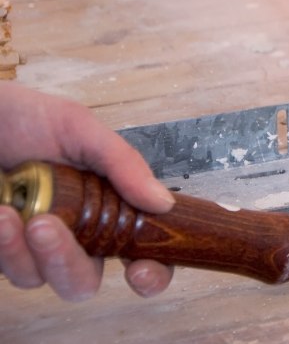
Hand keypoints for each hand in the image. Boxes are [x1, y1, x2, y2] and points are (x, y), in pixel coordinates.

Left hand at [0, 83, 175, 300]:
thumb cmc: (27, 118)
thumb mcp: (80, 129)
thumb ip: (122, 164)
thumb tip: (162, 202)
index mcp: (108, 207)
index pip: (141, 252)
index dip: (151, 272)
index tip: (139, 270)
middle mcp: (74, 233)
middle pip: (84, 281)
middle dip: (68, 264)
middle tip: (46, 227)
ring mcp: (34, 246)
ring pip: (41, 279)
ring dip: (27, 253)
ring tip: (10, 214)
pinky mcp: (3, 249)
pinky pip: (9, 270)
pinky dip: (6, 246)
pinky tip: (1, 213)